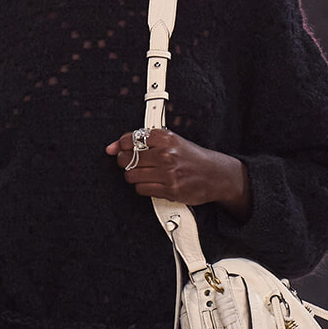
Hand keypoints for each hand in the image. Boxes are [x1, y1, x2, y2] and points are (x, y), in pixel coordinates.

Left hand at [106, 127, 250, 221]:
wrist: (215, 174)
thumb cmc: (191, 157)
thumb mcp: (172, 141)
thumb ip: (144, 141)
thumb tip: (112, 147)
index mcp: (166, 138)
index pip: (131, 139)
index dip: (122, 145)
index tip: (121, 149)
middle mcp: (166, 154)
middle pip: (128, 159)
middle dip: (125, 162)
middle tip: (132, 163)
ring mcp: (168, 173)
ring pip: (132, 176)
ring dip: (133, 177)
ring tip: (143, 174)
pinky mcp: (169, 190)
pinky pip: (141, 189)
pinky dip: (142, 187)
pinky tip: (151, 183)